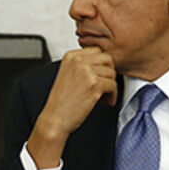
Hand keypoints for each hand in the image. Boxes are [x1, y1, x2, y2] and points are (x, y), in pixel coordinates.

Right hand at [26, 47, 118, 168]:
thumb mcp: (68, 74)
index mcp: (71, 56)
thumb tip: (106, 63)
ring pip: (112, 73)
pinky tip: (104, 102)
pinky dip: (112, 96)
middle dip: (108, 74)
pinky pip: (113, 85)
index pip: (98, 50)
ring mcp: (86, 72)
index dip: (101, 65)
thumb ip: (83, 65)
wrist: (55, 119)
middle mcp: (78, 61)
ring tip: (102, 96)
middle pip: (108, 59)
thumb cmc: (62, 101)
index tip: (99, 76)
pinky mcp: (94, 84)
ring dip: (110, 86)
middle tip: (103, 86)